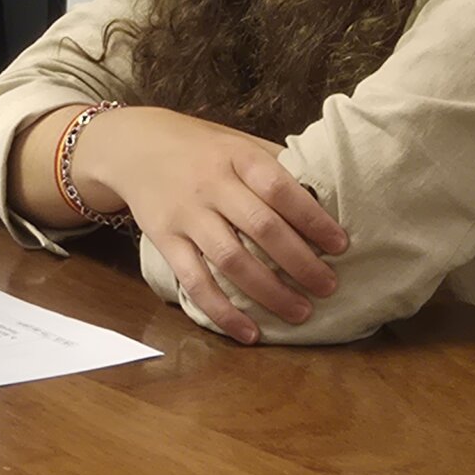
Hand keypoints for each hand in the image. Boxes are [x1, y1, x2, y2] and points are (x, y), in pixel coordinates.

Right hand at [68, 106, 348, 343]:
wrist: (134, 146)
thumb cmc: (201, 148)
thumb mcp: (238, 142)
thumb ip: (275, 166)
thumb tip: (326, 195)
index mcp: (237, 157)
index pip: (280, 188)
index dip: (313, 218)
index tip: (341, 245)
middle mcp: (211, 185)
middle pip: (261, 228)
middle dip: (301, 262)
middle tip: (329, 287)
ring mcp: (186, 215)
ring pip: (231, 259)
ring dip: (269, 291)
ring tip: (300, 312)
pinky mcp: (164, 240)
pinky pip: (195, 281)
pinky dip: (222, 311)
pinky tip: (248, 332)